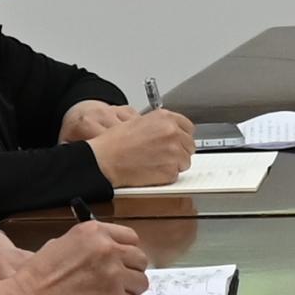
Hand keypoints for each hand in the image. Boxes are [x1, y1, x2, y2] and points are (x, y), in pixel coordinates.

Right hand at [0, 219, 152, 294]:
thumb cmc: (38, 276)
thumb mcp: (63, 244)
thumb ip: (91, 245)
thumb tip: (113, 253)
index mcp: (95, 232)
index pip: (131, 238)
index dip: (127, 253)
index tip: (123, 263)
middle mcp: (107, 249)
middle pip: (140, 260)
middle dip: (130, 273)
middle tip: (117, 284)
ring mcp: (113, 273)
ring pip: (141, 283)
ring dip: (128, 292)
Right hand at [77, 104, 197, 189]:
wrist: (105, 159)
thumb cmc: (115, 142)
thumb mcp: (138, 121)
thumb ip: (159, 125)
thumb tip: (171, 132)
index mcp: (165, 118)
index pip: (188, 127)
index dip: (182, 136)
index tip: (177, 141)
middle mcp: (172, 132)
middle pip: (189, 145)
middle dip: (178, 151)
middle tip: (162, 155)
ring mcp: (174, 152)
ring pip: (185, 161)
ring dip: (173, 164)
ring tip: (154, 163)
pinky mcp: (171, 170)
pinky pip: (175, 175)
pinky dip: (166, 176)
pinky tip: (151, 171)